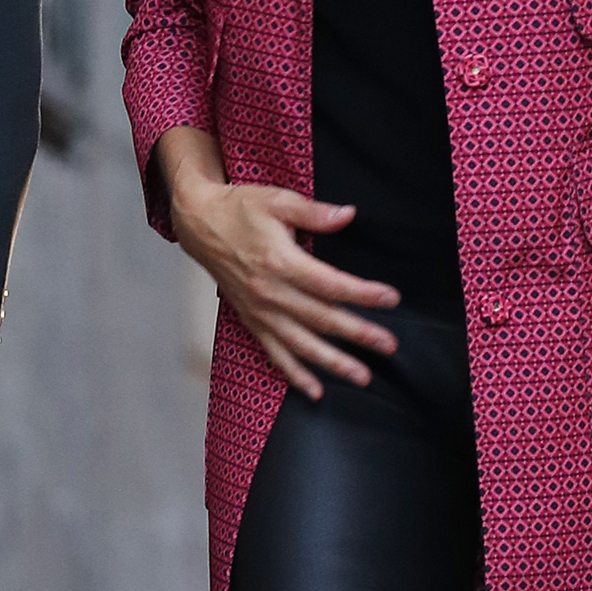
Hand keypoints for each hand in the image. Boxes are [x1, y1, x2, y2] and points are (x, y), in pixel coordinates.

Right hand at [161, 129, 398, 399]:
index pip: (330, 284)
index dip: (362, 294)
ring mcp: (260, 311)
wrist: (200, 225)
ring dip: (332, 363)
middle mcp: (271, 293)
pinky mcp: (251, 321)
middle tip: (389, 345)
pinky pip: (275, 353)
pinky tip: (315, 391)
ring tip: (362, 377)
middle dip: (358, 334)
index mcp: (281, 262)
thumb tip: (348, 215)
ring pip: (301, 345)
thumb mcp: (278, 200)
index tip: (391, 299)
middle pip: (321, 319)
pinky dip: (294, 374)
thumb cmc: (241, 209)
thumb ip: (314, 212)